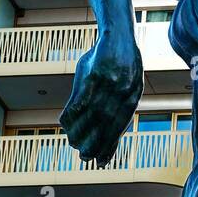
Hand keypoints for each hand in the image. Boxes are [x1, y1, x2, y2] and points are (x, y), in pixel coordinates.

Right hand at [60, 33, 142, 165]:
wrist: (119, 34)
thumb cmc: (121, 64)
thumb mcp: (127, 87)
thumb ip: (119, 109)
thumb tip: (107, 134)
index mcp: (133, 97)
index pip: (120, 126)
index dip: (110, 145)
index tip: (100, 162)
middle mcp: (123, 91)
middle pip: (106, 123)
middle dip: (95, 143)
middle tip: (83, 156)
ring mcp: (109, 81)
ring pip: (92, 113)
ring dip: (80, 130)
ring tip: (72, 142)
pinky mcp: (94, 71)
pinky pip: (81, 97)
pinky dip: (73, 111)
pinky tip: (64, 123)